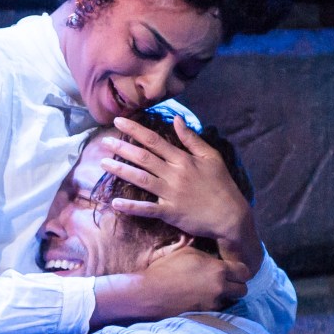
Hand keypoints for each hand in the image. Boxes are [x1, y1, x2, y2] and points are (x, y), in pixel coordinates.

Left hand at [99, 115, 262, 275]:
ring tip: (103, 163)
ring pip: (140, 179)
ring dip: (120, 171)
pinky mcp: (169, 212)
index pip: (154, 140)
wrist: (230, 215)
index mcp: (183, 159)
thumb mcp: (211, 157)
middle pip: (143, 157)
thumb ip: (191, 138)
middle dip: (122, 148)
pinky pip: (146, 209)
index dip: (134, 129)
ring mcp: (170, 194)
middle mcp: (174, 174)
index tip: (118, 121)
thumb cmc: (221, 185)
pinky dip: (130, 206)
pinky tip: (115, 202)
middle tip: (104, 141)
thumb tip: (176, 118)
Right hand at [138, 247, 249, 315]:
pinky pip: (218, 310)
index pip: (245, 271)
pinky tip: (203, 301)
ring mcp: (213, 304)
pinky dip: (214, 306)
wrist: (149, 293)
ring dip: (226, 297)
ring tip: (213, 292)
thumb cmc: (165, 269)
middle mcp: (220, 287)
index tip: (232, 270)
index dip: (239, 271)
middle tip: (225, 282)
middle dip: (236, 286)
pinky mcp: (205, 315)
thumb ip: (206, 255)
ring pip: (231, 301)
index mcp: (218, 269)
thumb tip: (214, 257)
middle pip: (243, 290)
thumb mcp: (186, 253)